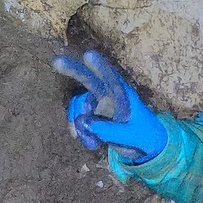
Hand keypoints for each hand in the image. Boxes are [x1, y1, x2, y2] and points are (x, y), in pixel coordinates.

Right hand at [52, 49, 167, 162]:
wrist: (146, 147)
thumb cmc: (144, 137)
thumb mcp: (130, 136)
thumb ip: (109, 130)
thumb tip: (83, 121)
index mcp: (124, 96)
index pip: (112, 79)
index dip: (100, 67)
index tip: (88, 55)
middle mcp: (110, 96)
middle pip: (90, 79)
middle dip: (74, 70)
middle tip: (55, 61)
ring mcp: (99, 105)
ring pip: (79, 106)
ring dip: (79, 124)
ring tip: (93, 144)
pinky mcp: (92, 115)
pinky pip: (78, 118)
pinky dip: (79, 130)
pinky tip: (88, 143)